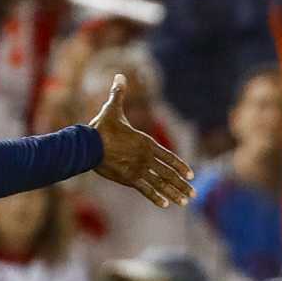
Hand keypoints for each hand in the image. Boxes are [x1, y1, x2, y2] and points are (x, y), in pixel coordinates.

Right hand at [88, 73, 194, 207]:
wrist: (87, 144)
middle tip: (194, 194)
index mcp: (146, 143)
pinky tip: (165, 205)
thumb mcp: (112, 109)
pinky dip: (156, 197)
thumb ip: (119, 94)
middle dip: (182, 185)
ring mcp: (138, 169)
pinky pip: (146, 190)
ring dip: (174, 193)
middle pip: (168, 173)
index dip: (181, 166)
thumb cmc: (100, 127)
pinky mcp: (128, 178)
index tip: (191, 175)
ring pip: (160, 183)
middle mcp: (146, 158)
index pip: (169, 156)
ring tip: (185, 202)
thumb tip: (119, 76)